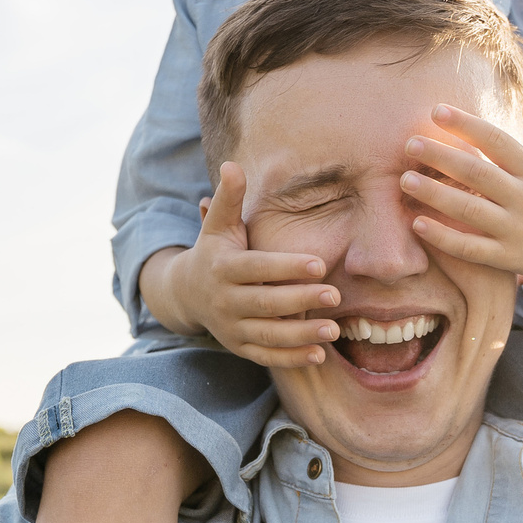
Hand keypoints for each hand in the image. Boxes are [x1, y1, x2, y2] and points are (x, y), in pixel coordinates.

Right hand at [142, 163, 342, 367]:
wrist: (186, 294)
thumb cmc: (215, 252)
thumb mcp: (218, 225)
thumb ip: (229, 198)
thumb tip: (231, 164)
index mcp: (223, 268)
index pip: (257, 268)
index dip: (286, 267)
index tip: (319, 264)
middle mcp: (225, 301)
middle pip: (265, 304)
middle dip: (300, 301)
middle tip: (336, 296)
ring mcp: (231, 328)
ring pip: (268, 335)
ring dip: (301, 336)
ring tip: (333, 331)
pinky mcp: (239, 347)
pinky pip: (266, 356)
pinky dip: (291, 358)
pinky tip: (318, 354)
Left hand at [402, 86, 522, 332]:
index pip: (497, 141)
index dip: (467, 125)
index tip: (436, 111)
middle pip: (478, 173)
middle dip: (443, 157)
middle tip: (410, 143)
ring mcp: (515, 230)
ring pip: (470, 210)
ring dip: (435, 195)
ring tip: (405, 180)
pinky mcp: (506, 258)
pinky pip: (470, 248)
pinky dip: (443, 237)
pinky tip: (416, 224)